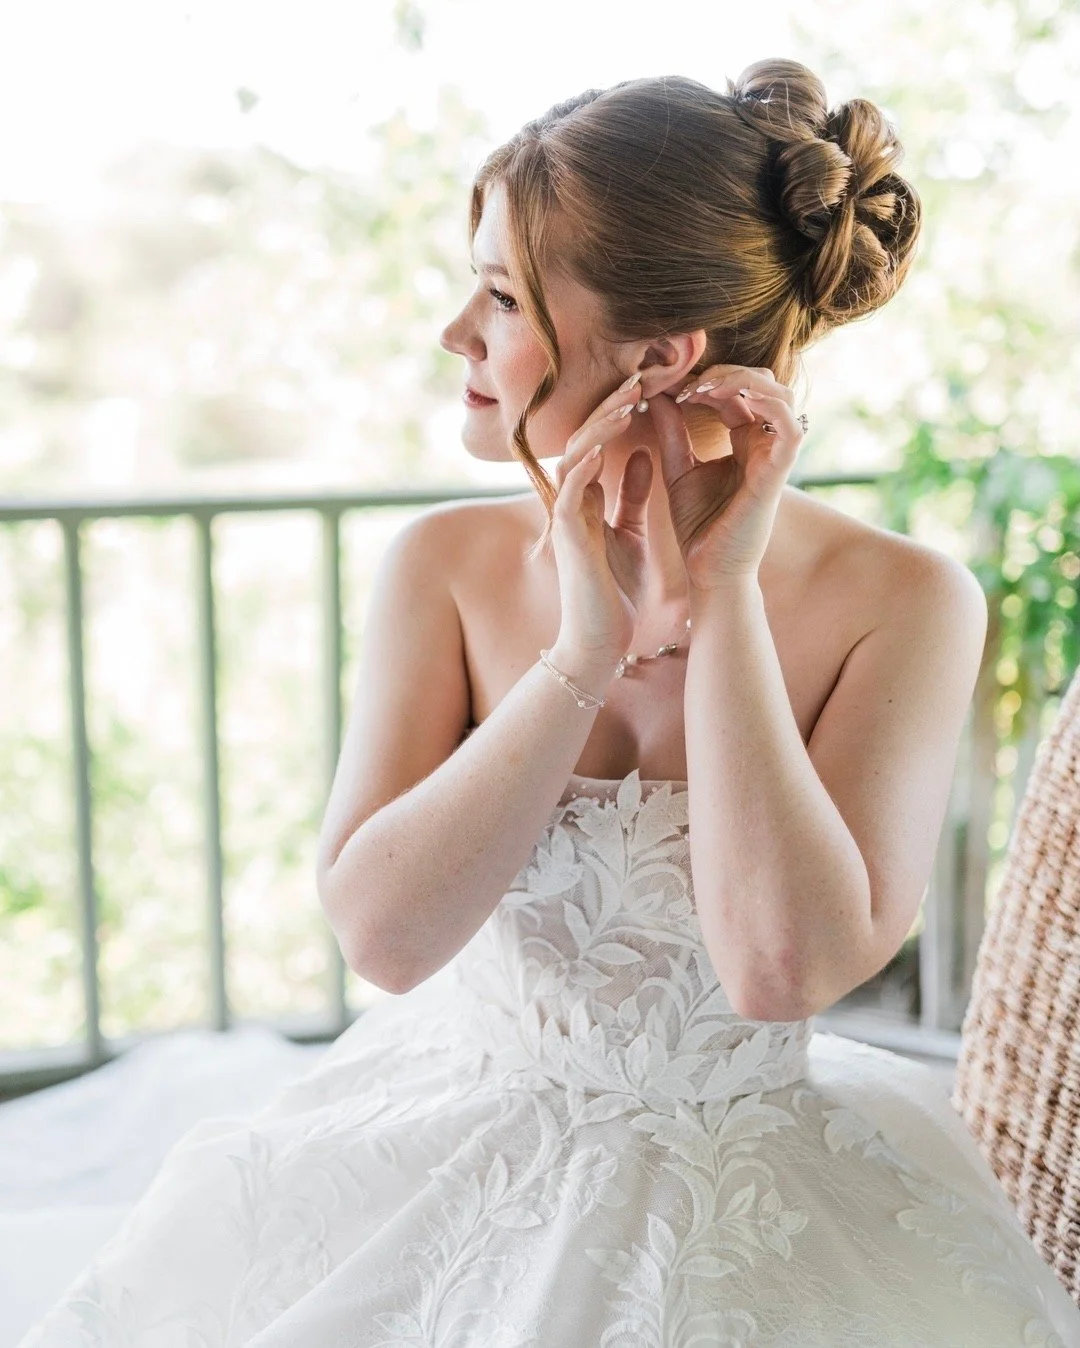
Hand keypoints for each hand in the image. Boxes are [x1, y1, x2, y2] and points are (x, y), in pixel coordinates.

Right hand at [550, 375, 654, 659]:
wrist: (599, 641)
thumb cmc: (615, 594)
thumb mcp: (634, 534)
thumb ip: (636, 496)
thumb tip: (649, 455)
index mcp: (589, 500)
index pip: (600, 443)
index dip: (620, 413)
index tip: (649, 389)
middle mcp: (573, 502)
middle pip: (584, 438)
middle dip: (611, 406)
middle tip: (640, 377)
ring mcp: (566, 517)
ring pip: (576, 455)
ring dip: (601, 426)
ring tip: (629, 399)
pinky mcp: (568, 535)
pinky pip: (571, 488)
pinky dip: (587, 462)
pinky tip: (606, 441)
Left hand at [651, 365, 806, 590]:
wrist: (708, 570)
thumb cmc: (698, 527)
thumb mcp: (678, 469)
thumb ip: (672, 431)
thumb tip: (656, 394)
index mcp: (745, 441)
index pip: (736, 390)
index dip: (706, 378)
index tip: (668, 382)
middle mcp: (765, 444)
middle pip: (761, 382)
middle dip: (723, 371)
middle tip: (683, 381)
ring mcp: (775, 456)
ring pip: (779, 393)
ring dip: (740, 379)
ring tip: (699, 387)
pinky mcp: (779, 471)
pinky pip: (789, 423)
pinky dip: (761, 399)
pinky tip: (719, 396)